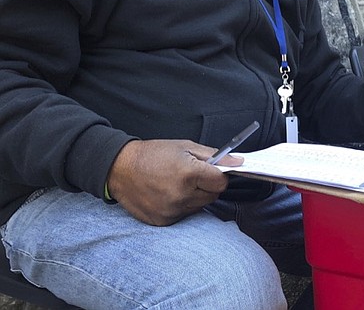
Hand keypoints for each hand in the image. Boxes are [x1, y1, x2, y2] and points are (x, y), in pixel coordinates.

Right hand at [106, 139, 239, 225]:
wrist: (120, 168)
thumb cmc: (154, 154)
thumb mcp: (185, 146)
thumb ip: (215, 155)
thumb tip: (239, 162)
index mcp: (189, 173)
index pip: (221, 182)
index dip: (219, 175)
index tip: (212, 171)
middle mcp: (181, 195)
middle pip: (212, 196)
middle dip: (207, 186)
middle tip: (192, 175)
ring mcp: (171, 210)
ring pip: (199, 206)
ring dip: (195, 196)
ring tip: (177, 183)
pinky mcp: (163, 221)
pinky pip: (184, 215)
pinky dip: (181, 206)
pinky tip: (167, 194)